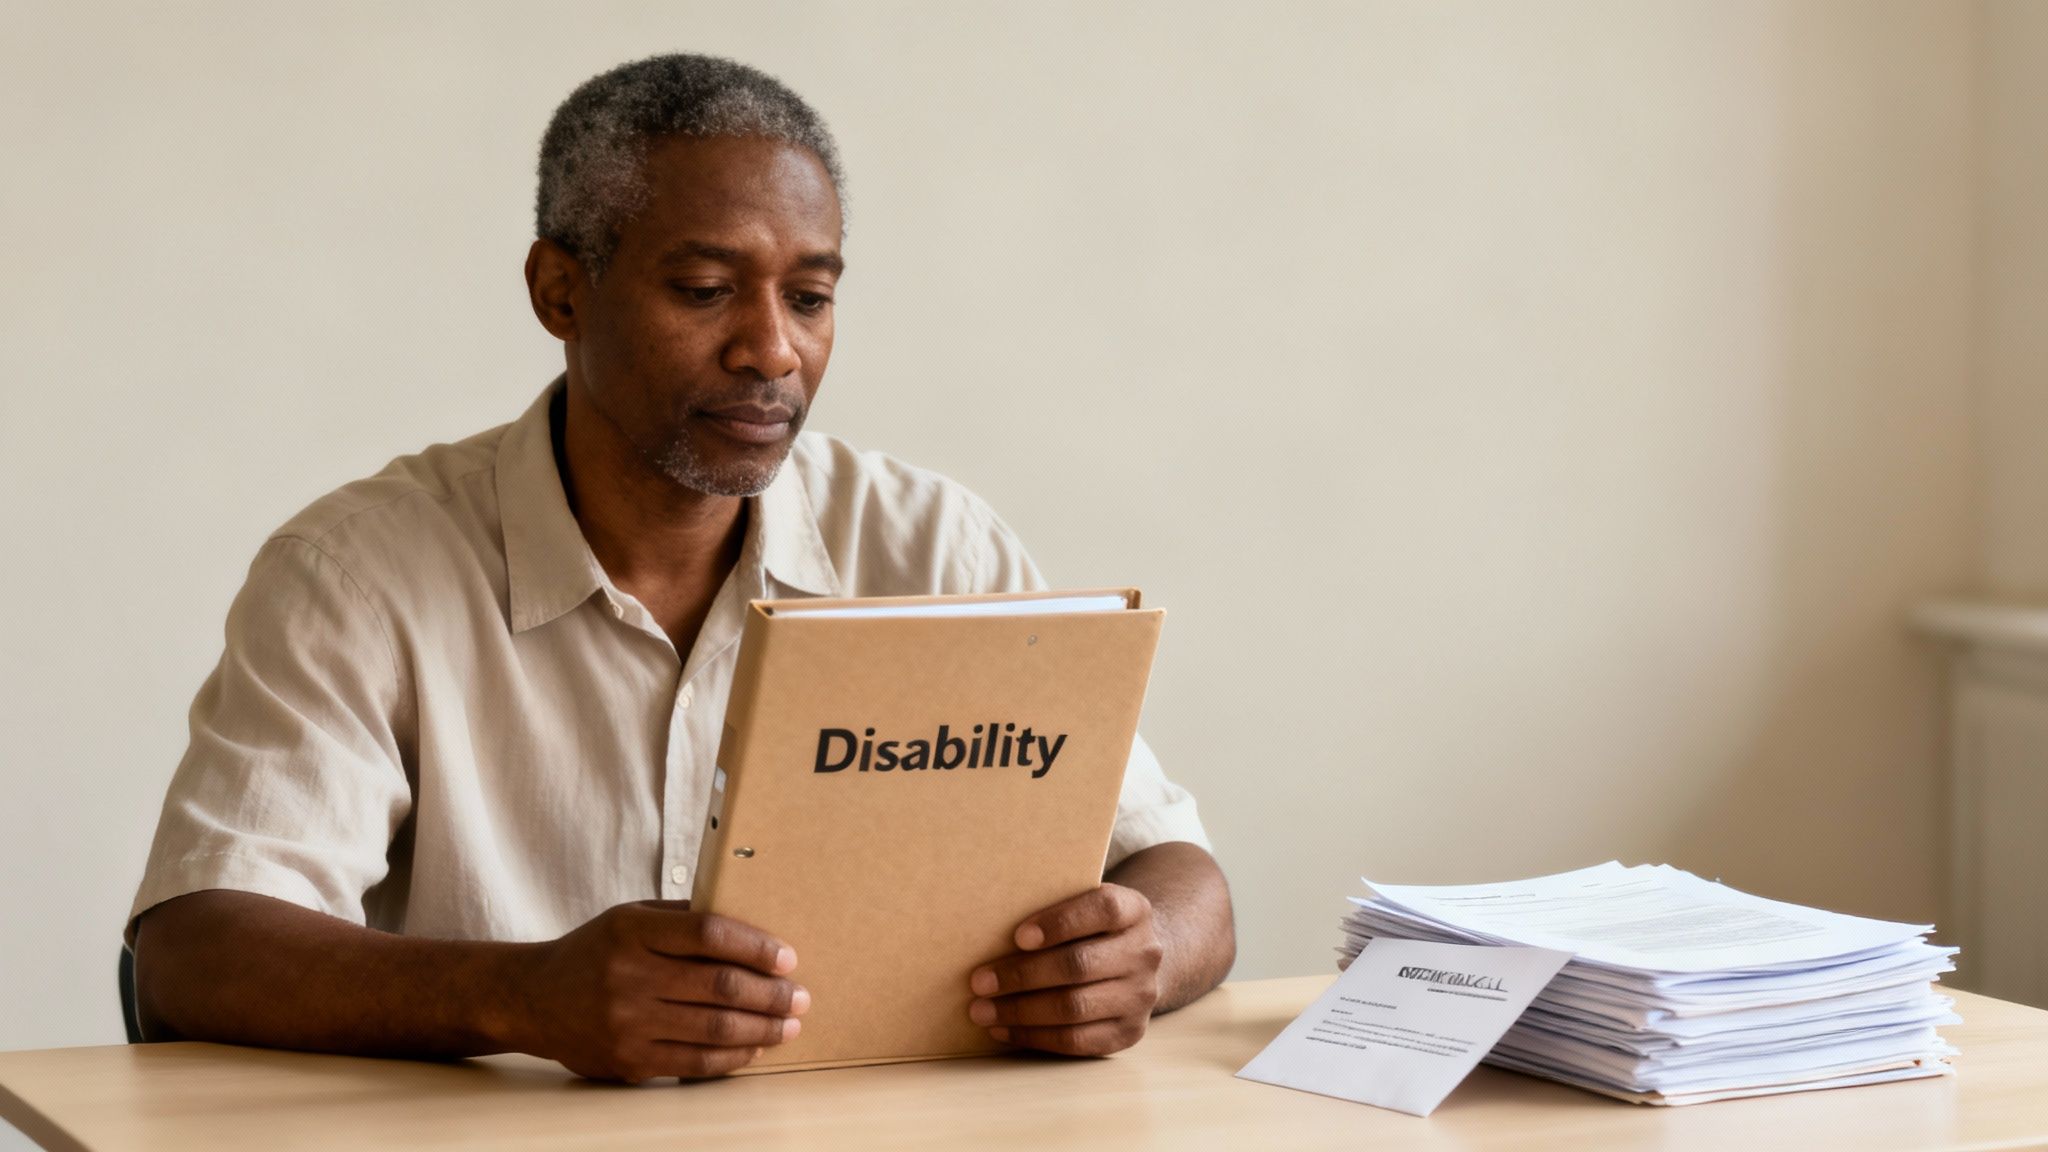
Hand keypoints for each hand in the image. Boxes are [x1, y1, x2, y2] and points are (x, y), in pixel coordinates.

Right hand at [509, 900, 807, 1081]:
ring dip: (763, 1029)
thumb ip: (682, 918)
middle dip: (772, 994)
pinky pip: (694, 1062)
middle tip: (801, 996)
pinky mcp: (628, 1061)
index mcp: (631, 932)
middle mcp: (628, 977)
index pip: (709, 935)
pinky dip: (733, 1056)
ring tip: (790, 1024)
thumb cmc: (593, 951)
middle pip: (720, 986)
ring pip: (714, 1028)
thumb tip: (749, 925)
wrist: (532, 998)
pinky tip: (755, 1047)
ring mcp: (627, 1023)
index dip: (756, 946)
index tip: (788, 957)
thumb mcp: (629, 917)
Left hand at [966, 884, 1163, 1055]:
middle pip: (1079, 966)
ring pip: (1075, 1008)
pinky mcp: (1129, 1033)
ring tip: (981, 1010)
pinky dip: (1034, 1037)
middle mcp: (1145, 953)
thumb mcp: (1084, 904)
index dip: (1060, 923)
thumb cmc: (1090, 927)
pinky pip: (1076, 1041)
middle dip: (1022, 975)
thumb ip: (1052, 906)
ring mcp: (1141, 997)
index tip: (1018, 936)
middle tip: (979, 981)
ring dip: (1020, 1011)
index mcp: (1134, 910)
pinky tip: (1003, 1030)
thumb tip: (989, 927)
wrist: (1134, 960)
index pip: (1103, 910)